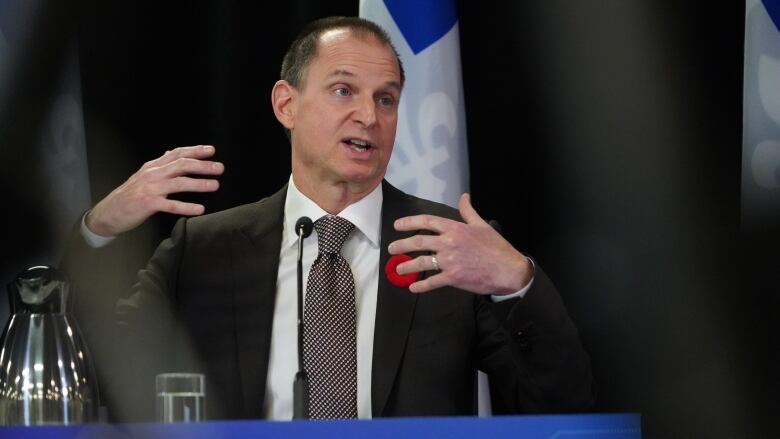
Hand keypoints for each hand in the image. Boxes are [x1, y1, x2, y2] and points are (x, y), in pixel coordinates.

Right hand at [86, 145, 223, 236]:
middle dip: (202, 165)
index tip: (212, 150)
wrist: (108, 213)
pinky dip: (186, 206)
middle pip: (181, 165)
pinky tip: (200, 209)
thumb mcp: (144, 176)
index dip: (195, 151)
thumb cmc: (129, 196)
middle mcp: (152, 174)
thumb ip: (160, 165)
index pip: (177, 154)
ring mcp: (150, 188)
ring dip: (199, 184)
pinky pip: (171, 205)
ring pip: (179, 183)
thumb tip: (171, 152)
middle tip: (219, 167)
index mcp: (152, 166)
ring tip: (215, 185)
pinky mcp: (148, 204)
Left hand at [388, 193, 531, 294]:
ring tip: (398, 268)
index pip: (427, 221)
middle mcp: (449, 242)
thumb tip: (464, 196)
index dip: (409, 222)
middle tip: (391, 248)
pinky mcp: (453, 277)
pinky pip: (432, 281)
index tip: (397, 226)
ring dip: (406, 266)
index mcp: (455, 228)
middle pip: (419, 241)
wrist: (508, 269)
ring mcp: (450, 260)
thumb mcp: (482, 225)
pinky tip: (413, 287)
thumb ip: (468, 211)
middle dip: (401, 245)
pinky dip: (421, 285)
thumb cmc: (496, 247)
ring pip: (421, 262)